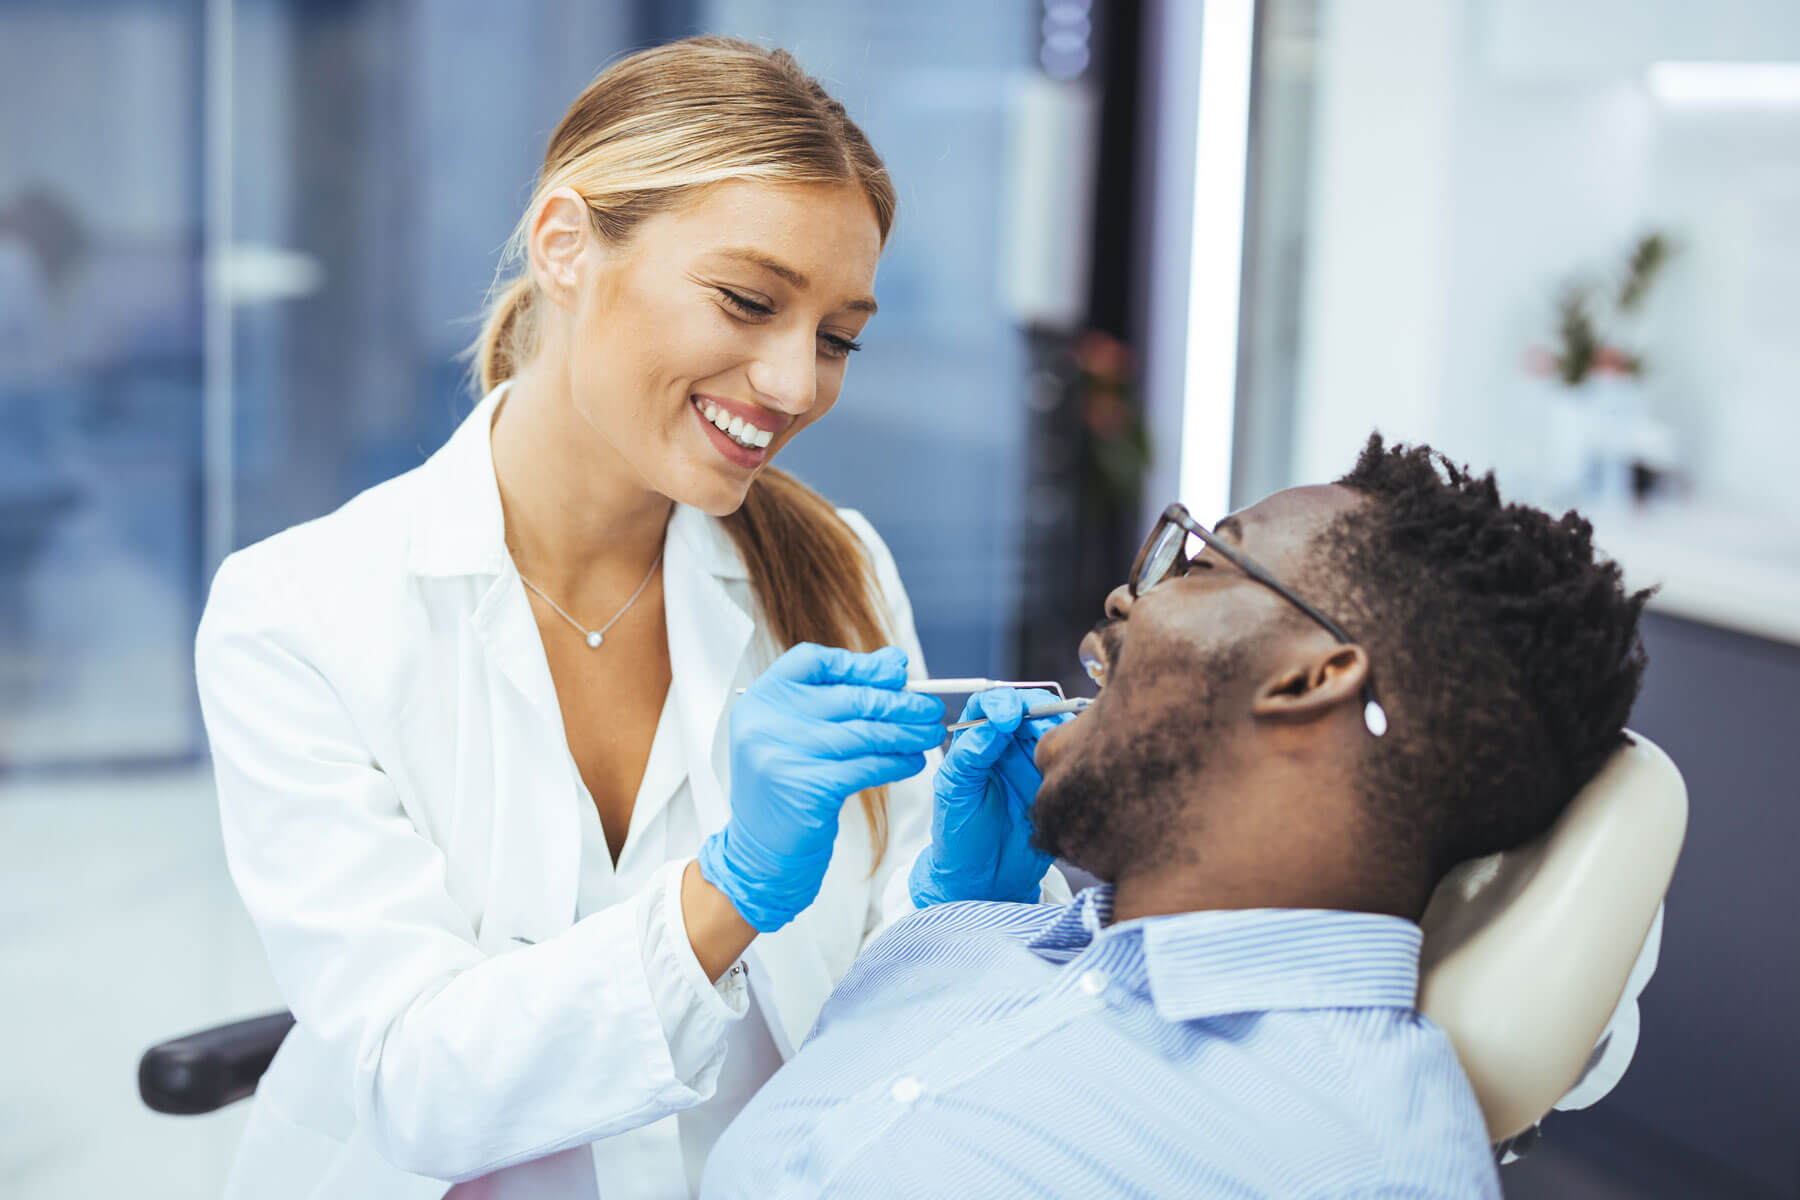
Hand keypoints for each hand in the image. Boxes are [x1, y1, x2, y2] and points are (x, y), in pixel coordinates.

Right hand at [700, 643, 944, 931]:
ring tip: (931, 735)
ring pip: (864, 733)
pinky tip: (913, 762)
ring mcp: (784, 753)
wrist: (761, 851)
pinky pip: (867, 766)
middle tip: (931, 709)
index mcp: (761, 698)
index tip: (898, 672)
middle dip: (899, 702)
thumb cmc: (789, 784)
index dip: (860, 664)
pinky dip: (896, 763)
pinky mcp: (808, 787)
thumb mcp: (800, 732)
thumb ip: (840, 694)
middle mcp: (766, 721)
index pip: (813, 660)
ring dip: (906, 733)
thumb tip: (897, 663)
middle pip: (848, 697)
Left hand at [908, 687, 1075, 906]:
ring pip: (1052, 729)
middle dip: (1036, 709)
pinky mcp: (1055, 782)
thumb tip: (992, 726)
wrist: (984, 880)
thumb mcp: (955, 794)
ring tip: (1058, 741)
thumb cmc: (959, 836)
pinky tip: (1072, 757)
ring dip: (1058, 727)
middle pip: (1026, 709)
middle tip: (1042, 725)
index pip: (989, 705)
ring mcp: (1033, 764)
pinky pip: (1068, 756)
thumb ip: (969, 757)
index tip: (1007, 718)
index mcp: (977, 744)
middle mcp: (1006, 748)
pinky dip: (1073, 749)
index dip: (1000, 703)